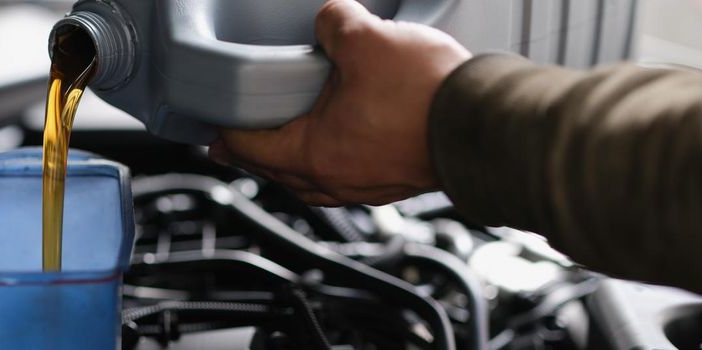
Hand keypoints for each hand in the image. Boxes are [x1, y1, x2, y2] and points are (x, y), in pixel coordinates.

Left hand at [208, 0, 471, 206]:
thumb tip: (329, 19)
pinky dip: (331, 158)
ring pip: (314, 178)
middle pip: (279, 171)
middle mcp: (336, 181)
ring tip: (286, 140)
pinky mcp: (394, 181)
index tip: (212, 129)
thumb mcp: (367, 40)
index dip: (226, 134)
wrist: (488, 123)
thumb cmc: (428, 97)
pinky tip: (340, 136)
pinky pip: (346, 175)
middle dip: (255, 154)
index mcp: (314, 155)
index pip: (252, 148)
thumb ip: (334, 22)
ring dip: (294, 159)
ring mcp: (367, 186)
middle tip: (235, 142)